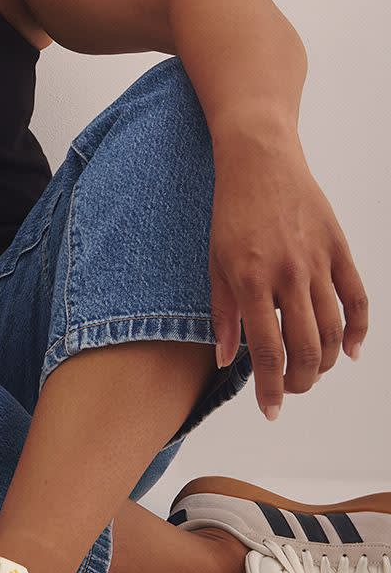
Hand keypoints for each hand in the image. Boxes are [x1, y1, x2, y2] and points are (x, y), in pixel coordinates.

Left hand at [208, 134, 367, 420]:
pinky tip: (350, 351)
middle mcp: (289, 275)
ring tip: (311, 371)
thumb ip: (223, 314)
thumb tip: (227, 360)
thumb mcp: (214, 263)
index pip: (267, 352)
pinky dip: (359, 330)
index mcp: (251, 281)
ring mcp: (318, 262)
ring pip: (334, 330)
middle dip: (300, 381)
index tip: (270, 411)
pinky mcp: (339, 249)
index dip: (271, 389)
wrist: (259, 161)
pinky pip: (358, 298)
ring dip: (324, 361)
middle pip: (307, 349)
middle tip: (290, 390)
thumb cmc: (231, 213)